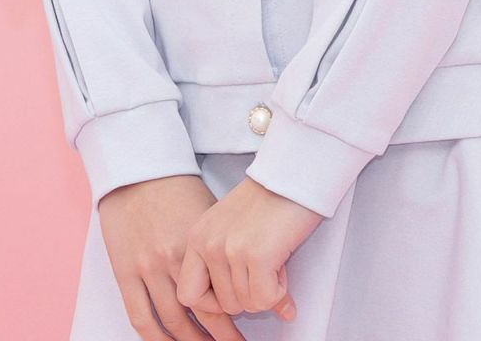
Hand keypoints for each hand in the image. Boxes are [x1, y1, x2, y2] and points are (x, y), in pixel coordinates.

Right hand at [97, 173, 291, 338]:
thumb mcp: (209, 211)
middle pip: (202, 313)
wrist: (138, 169)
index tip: (257, 324)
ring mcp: (146, 268)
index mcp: (198, 244)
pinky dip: (156, 338)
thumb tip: (257, 271)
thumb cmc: (179, 188)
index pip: (224, 293)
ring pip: (173, 322)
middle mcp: (173, 260)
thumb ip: (225, 244)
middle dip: (222, 336)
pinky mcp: (125, 272)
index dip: (241, 315)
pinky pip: (140, 318)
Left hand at [176, 175, 323, 321]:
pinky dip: (279, 293)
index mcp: (197, 237)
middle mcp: (208, 244)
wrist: (293, 172)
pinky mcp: (256, 255)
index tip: (235, 291)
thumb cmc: (268, 198)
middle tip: (264, 269)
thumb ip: (225, 265)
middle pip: (224, 305)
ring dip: (267, 291)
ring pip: (247, 304)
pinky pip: (265, 299)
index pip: (188, 295)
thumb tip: (242, 307)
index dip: (213, 303)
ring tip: (274, 260)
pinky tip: (282, 268)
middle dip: (250, 295)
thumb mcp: (231, 228)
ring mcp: (231, 250)